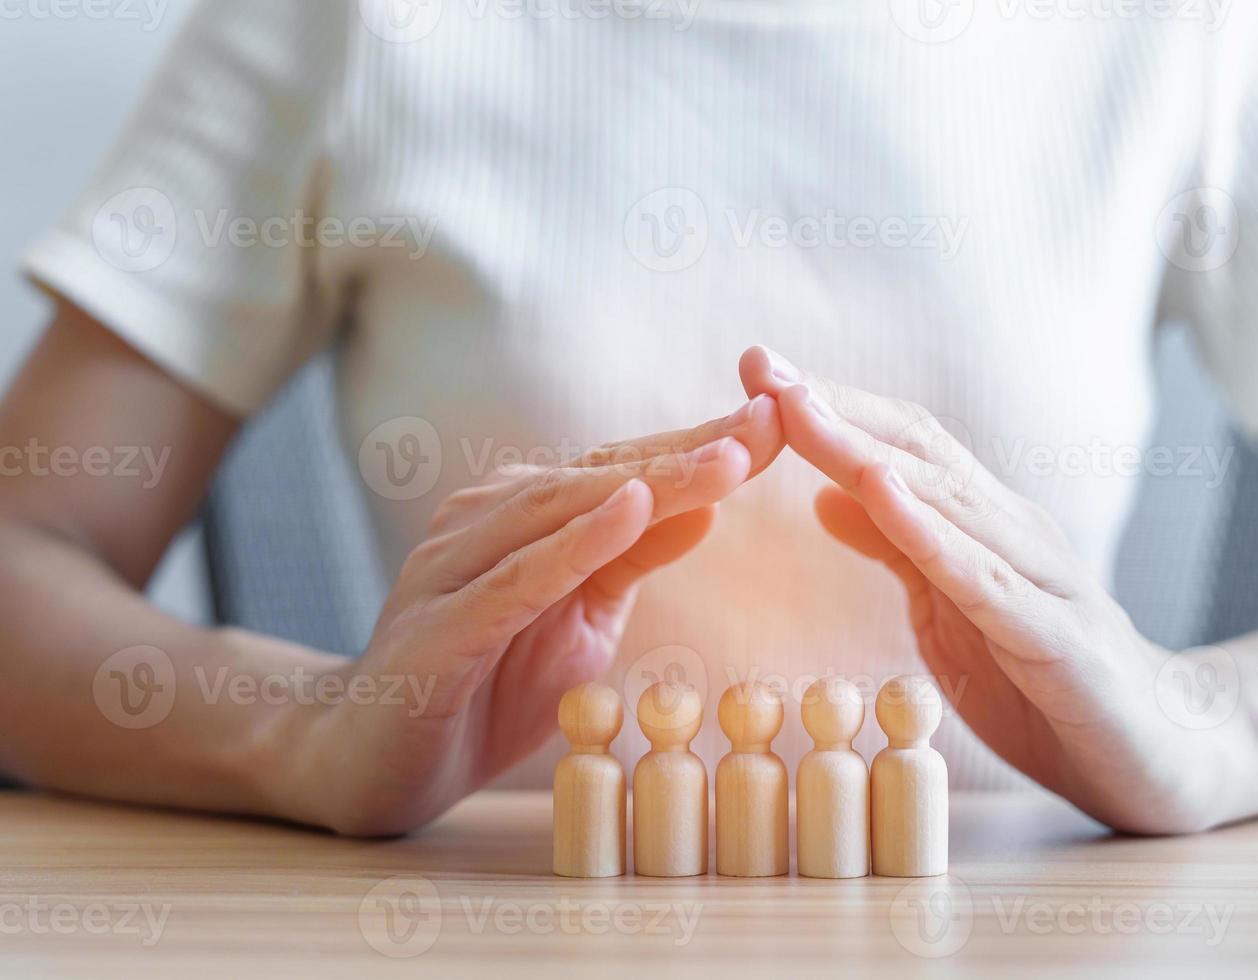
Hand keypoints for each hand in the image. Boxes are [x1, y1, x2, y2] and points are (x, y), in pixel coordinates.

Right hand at [278, 397, 782, 834]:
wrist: (364, 756)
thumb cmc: (480, 684)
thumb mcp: (579, 622)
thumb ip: (628, 563)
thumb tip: (703, 508)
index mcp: (525, 516)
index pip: (627, 470)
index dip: (705, 444)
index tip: (782, 420)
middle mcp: (486, 520)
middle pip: (604, 475)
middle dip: (694, 448)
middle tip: (775, 420)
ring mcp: (454, 566)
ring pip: (563, 512)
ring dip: (650, 483)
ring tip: (728, 459)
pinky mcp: (438, 627)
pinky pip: (514, 579)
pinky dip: (573, 545)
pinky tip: (629, 514)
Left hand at [740, 347, 1247, 833]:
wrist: (1167, 755)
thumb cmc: (1049, 683)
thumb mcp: (952, 613)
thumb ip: (900, 552)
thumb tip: (828, 496)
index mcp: (984, 526)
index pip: (901, 445)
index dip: (829, 407)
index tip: (754, 372)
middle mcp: (1015, 532)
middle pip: (917, 451)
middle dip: (833, 406)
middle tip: (759, 365)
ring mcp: (1043, 579)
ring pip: (947, 500)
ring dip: (865, 451)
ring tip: (801, 410)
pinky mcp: (1061, 640)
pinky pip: (987, 580)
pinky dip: (931, 534)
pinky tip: (882, 495)